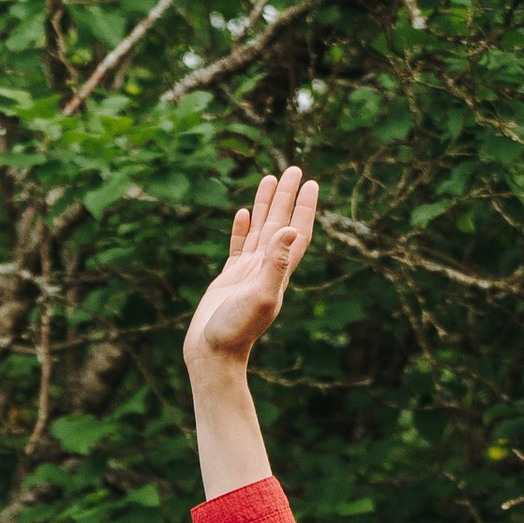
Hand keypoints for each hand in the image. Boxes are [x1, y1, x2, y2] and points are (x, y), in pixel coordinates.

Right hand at [183, 162, 318, 376]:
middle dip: (286, 197)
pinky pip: (238, 246)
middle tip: (293, 169)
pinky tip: (242, 214)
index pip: (297, 233)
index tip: (310, 183)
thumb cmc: (236, 329)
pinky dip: (242, 228)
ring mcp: (247, 273)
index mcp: (278, 272)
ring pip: (260, 231)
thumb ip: (276, 263)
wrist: (213, 353)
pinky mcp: (229, 279)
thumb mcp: (260, 294)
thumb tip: (292, 230)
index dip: (305, 208)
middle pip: (280, 224)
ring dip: (265, 206)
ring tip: (268, 179)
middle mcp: (266, 269)